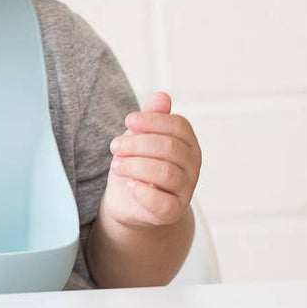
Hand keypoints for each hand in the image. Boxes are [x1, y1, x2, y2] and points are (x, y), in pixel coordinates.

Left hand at [103, 91, 201, 228]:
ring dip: (135, 165)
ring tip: (115, 164)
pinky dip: (143, 192)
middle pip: (169, 147)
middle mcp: (192, 166)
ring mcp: (185, 190)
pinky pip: (163, 203)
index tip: (128, 121)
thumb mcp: (140, 136)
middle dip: (137, 144)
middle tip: (114, 146)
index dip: (152, 121)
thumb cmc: (137, 162)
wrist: (129, 201)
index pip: (178, 125)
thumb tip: (162, 95)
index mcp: (187, 143)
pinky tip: (129, 186)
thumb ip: (152, 117)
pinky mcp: (173, 212)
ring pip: (166, 172)